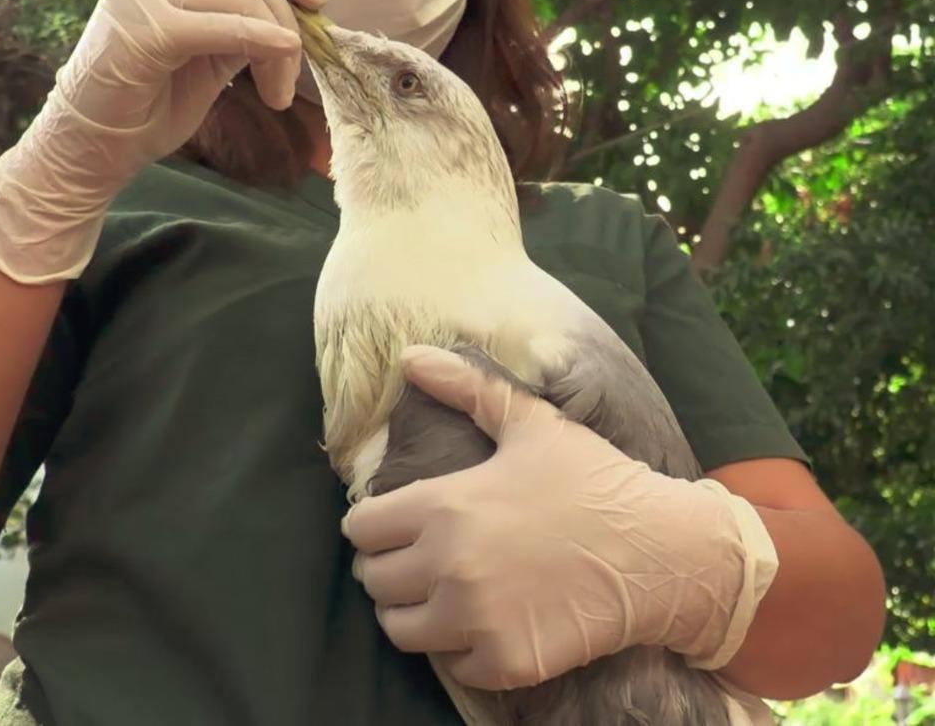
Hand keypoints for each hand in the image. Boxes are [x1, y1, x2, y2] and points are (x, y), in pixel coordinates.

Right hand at [0, 0, 326, 283]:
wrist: (89, 153)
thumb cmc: (144, 113)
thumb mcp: (207, 63)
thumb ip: (240, 32)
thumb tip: (294, 23)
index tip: (317, 1)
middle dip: (289, 23)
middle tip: (291, 81)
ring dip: (278, 44)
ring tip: (277, 94)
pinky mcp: (141, 29)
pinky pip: (220, 26)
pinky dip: (260, 41)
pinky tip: (279, 68)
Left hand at [342, 345, 778, 690]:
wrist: (662, 551)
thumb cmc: (594, 481)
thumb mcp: (531, 423)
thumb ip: (465, 387)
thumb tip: (410, 355)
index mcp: (444, 506)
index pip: (360, 529)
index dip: (373, 526)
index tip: (396, 527)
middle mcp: (449, 566)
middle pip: (373, 582)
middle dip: (390, 569)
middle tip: (421, 561)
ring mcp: (476, 619)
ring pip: (400, 631)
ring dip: (414, 613)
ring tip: (442, 596)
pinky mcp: (506, 661)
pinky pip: (452, 666)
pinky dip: (461, 651)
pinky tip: (485, 624)